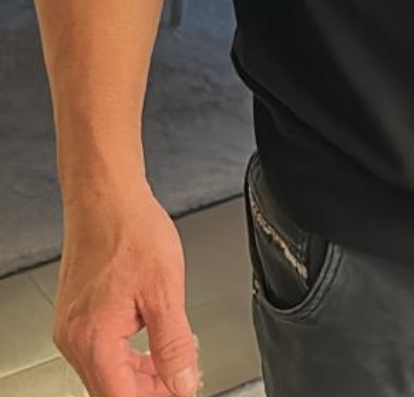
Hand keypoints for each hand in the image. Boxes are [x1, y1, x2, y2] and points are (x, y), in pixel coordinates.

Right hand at [52, 187, 201, 395]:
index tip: (177, 393)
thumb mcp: (165, 290)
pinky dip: (125, 357)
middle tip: (179, 382)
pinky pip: (98, 352)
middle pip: (109, 391)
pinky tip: (148, 349)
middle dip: (146, 392)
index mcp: (94, 339)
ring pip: (104, 373)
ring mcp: (71, 328)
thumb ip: (174, 344)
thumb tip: (182, 383)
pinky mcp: (75, 315)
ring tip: (170, 368)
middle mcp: (75, 339)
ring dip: (137, 377)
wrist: (105, 197)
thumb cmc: (131, 231)